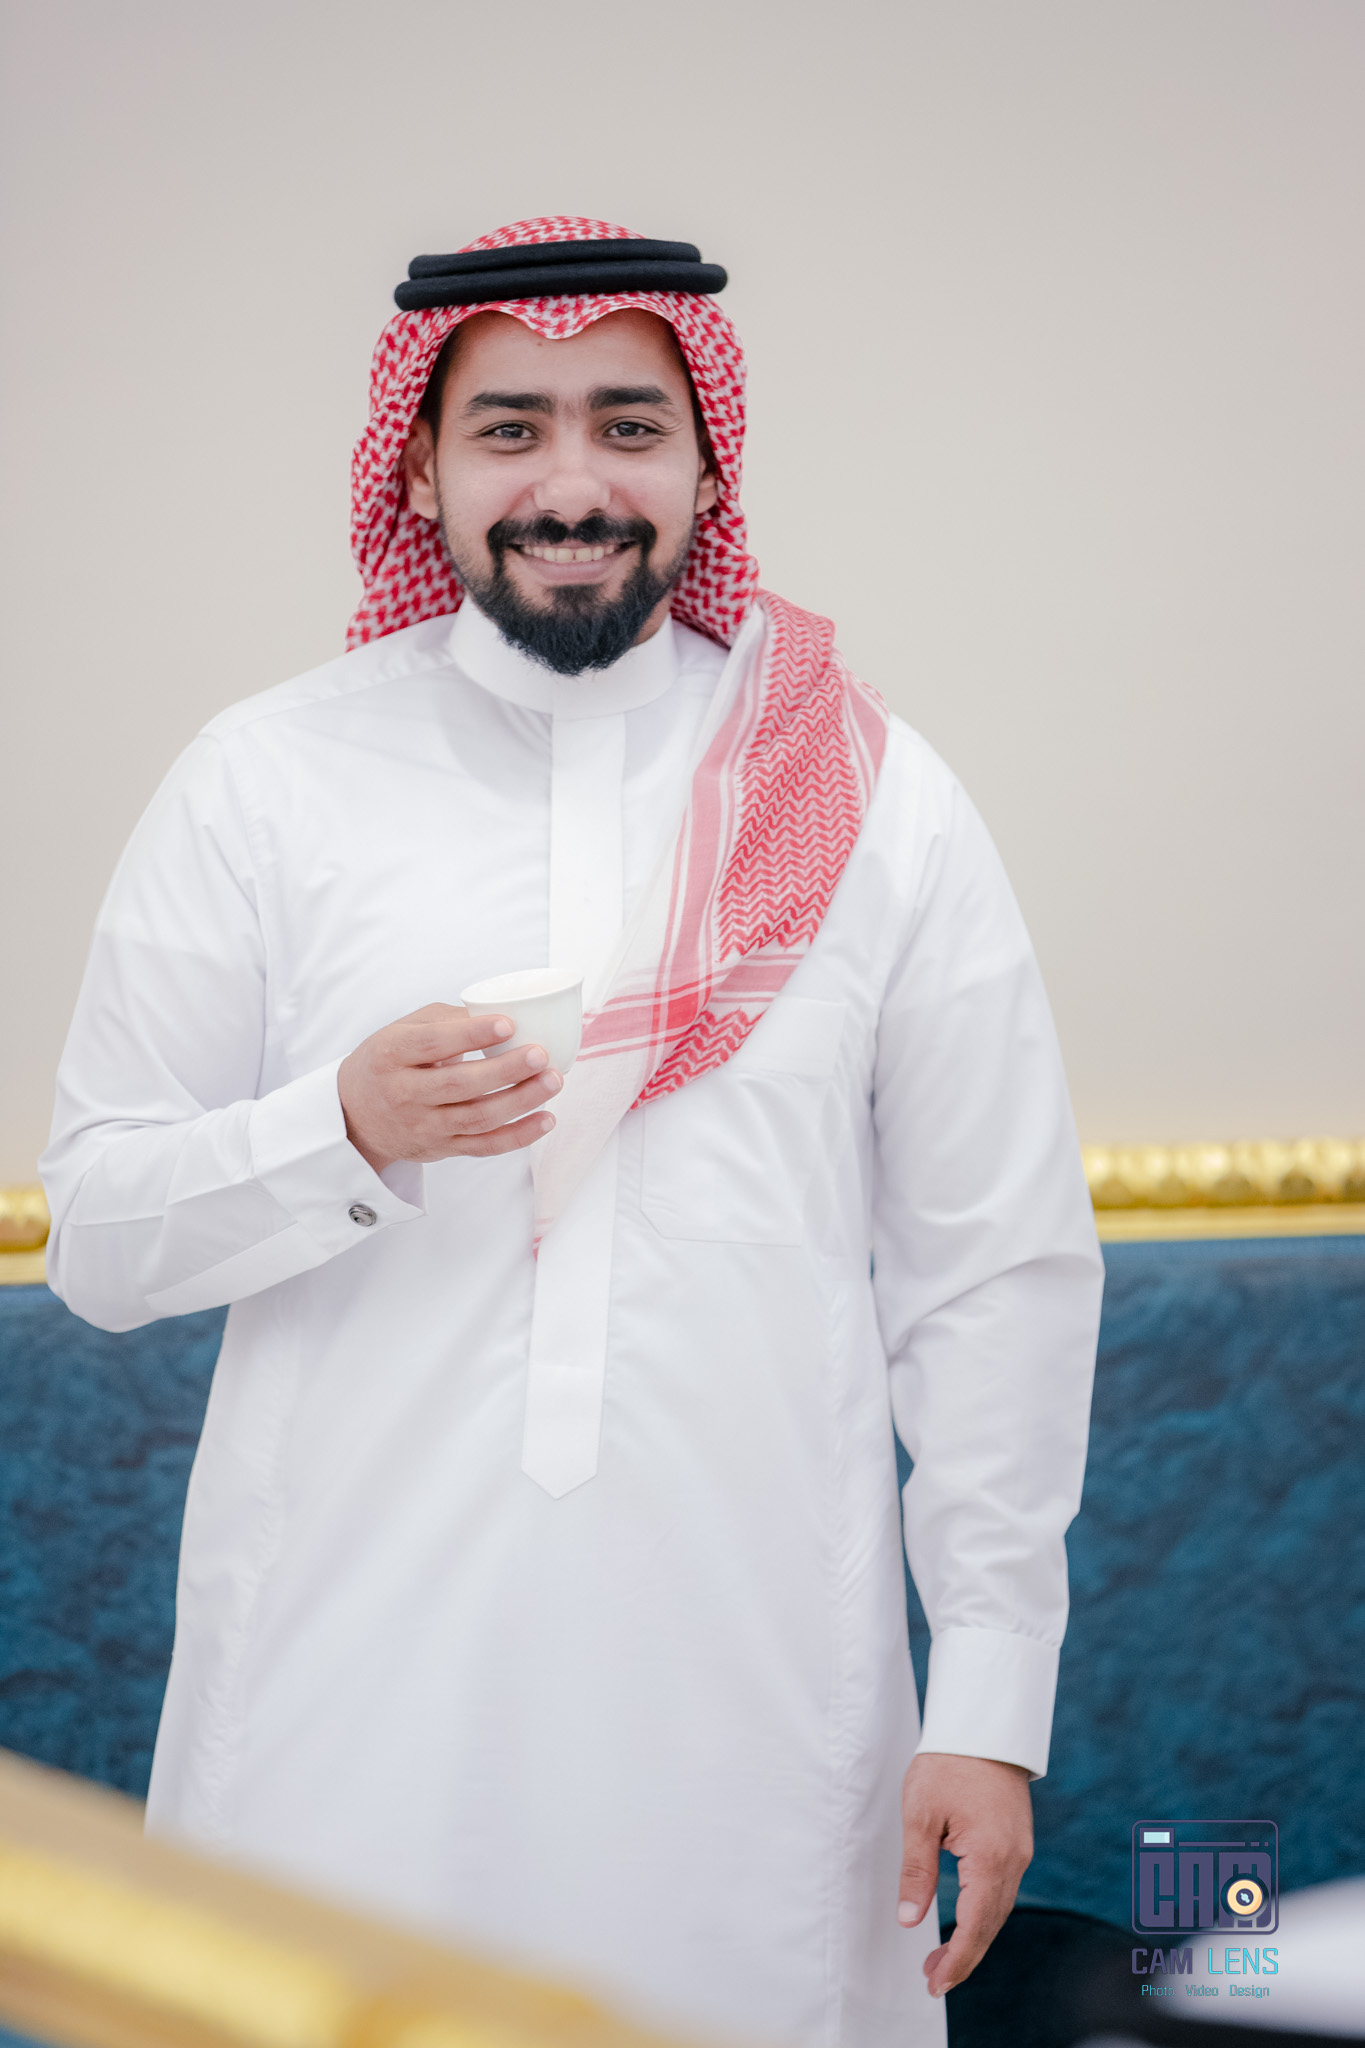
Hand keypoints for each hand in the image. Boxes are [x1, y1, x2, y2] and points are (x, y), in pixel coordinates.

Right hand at [338, 1002, 560, 1173]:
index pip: (432, 1045)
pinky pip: (484, 1146)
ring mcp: (423, 1126)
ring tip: (552, 1080)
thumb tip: (497, 1012)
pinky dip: (519, 1136)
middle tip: (540, 1054)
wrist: (355, 1116)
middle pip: (458, 1084)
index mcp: (390, 1055)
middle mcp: (404, 1094)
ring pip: (477, 1117)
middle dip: (505, 1070)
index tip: (508, 1023)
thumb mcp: (401, 1031)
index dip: (471, 1035)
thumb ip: (445, 1020)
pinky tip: (546, 1119)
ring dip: (520, 1101)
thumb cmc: (388, 1062)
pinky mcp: (442, 1149)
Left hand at [897, 1752, 1032, 1997]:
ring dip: (974, 1936)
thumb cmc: (948, 1763)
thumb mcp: (920, 1816)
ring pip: (999, 1909)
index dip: (956, 1961)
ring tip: (943, 1956)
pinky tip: (965, 1918)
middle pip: (991, 1924)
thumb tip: (909, 1919)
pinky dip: (985, 1911)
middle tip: (932, 1978)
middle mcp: (1013, 1860)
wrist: (983, 1725)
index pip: (975, 1927)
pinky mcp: (1018, 1840)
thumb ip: (917, 1871)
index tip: (935, 1983)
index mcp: (990, 1858)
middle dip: (963, 1956)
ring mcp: (1020, 1850)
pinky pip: (1003, 1888)